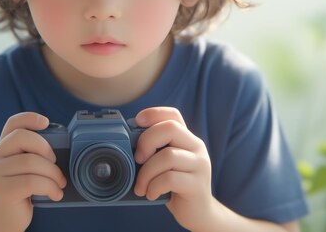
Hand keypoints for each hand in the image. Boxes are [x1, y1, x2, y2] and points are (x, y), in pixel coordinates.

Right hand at [0, 112, 66, 231]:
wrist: (8, 222)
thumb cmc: (23, 193)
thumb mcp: (26, 169)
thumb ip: (32, 154)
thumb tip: (61, 143)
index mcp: (0, 149)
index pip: (12, 124)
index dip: (29, 118)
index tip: (46, 122)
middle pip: (23, 138)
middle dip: (46, 148)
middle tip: (55, 164)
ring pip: (32, 161)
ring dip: (53, 173)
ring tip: (58, 184)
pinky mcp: (1, 190)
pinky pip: (33, 181)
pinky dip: (50, 187)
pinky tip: (55, 195)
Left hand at [133, 107, 212, 230]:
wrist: (198, 213)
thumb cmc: (175, 187)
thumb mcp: (164, 164)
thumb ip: (154, 151)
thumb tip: (126, 143)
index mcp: (187, 139)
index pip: (173, 115)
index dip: (153, 113)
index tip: (137, 123)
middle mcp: (196, 147)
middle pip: (170, 128)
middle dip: (146, 141)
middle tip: (137, 160)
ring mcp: (199, 165)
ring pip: (168, 156)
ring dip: (146, 172)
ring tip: (141, 186)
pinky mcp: (197, 185)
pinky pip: (170, 178)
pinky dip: (154, 186)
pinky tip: (151, 194)